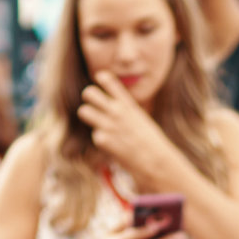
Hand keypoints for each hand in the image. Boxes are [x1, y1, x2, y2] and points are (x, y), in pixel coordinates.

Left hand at [77, 73, 182, 189]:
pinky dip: (102, 141)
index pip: (107, 80)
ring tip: (99, 123)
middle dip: (89, 98)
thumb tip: (114, 108)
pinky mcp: (103, 140)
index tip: (100, 80)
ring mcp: (108, 125)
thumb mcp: (141, 120)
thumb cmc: (151, 142)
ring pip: (83, 111)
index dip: (101, 78)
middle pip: (89, 93)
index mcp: (127, 104)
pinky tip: (112, 145)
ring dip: (88, 117)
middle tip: (95, 106)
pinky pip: (94, 135)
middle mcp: (116, 111)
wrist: (155, 160)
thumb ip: (126, 111)